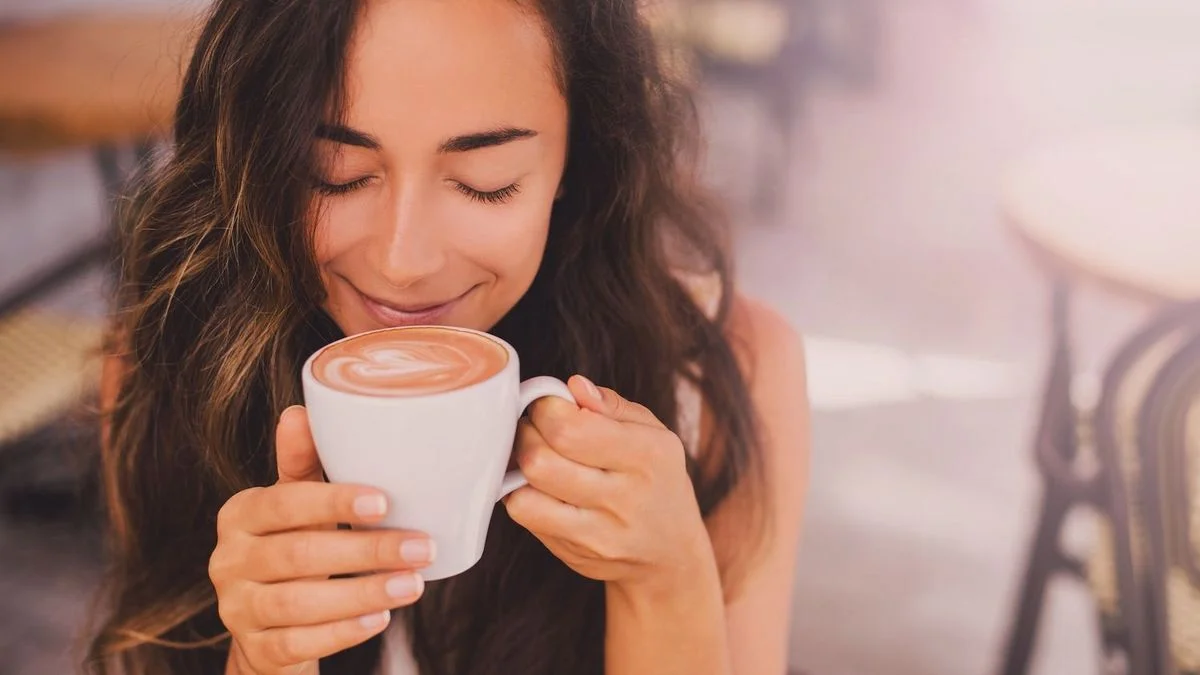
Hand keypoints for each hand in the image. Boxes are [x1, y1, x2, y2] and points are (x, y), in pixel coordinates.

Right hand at [209, 407, 434, 674]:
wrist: (268, 626)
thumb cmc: (294, 548)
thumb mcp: (297, 506)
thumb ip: (302, 464)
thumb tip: (300, 410)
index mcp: (240, 514)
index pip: (284, 503)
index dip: (333, 502)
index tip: (384, 502)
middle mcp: (228, 560)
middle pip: (299, 555)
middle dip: (366, 551)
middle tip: (420, 547)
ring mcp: (236, 609)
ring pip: (299, 603)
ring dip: (363, 593)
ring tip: (412, 584)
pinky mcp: (254, 649)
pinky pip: (297, 643)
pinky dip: (342, 632)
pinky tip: (379, 619)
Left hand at [504, 376, 714, 595]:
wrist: (671, 554)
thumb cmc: (657, 481)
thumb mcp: (653, 434)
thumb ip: (612, 405)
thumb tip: (573, 386)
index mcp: (648, 455)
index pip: (570, 428)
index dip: (546, 408)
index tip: (550, 405)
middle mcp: (625, 497)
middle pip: (540, 459)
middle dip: (526, 432)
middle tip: (537, 428)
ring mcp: (599, 532)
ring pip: (526, 490)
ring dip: (519, 464)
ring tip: (536, 454)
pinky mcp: (574, 554)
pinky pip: (525, 515)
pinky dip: (520, 492)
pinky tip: (537, 485)